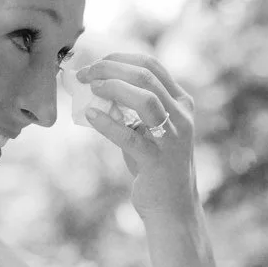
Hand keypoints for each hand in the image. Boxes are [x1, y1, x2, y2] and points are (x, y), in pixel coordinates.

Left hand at [76, 50, 197, 220]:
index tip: (96, 63)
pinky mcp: (157, 161)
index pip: (152, 66)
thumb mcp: (147, 130)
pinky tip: (90, 115)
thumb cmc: (154, 166)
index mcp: (181, 103)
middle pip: (146, 76)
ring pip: (145, 99)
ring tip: (90, 88)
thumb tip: (94, 87)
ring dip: (112, 87)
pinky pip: (129, 136)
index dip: (120, 58)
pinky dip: (106, 122)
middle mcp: (181, 116)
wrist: (172, 207)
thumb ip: (128, 108)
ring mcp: (172, 138)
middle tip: (86, 73)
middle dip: (111, 68)